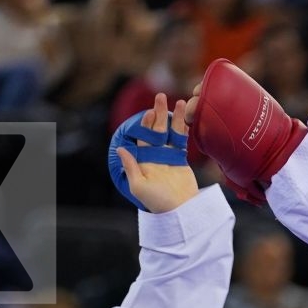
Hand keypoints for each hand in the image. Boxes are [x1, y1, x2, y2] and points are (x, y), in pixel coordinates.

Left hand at [115, 95, 198, 213]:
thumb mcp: (139, 186)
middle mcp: (156, 156)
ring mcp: (169, 158)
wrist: (180, 210)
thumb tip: (121, 148)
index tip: (149, 112)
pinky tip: (186, 120)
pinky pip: (182, 142)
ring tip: (180, 103)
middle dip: (159, 114)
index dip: (146, 124)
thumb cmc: (157, 202)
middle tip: (160, 97)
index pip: (144, 137)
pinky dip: (184, 131)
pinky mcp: (181, 161)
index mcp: (144, 160)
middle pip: (157, 130)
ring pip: (171, 133)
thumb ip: (130, 167)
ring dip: (174, 118)